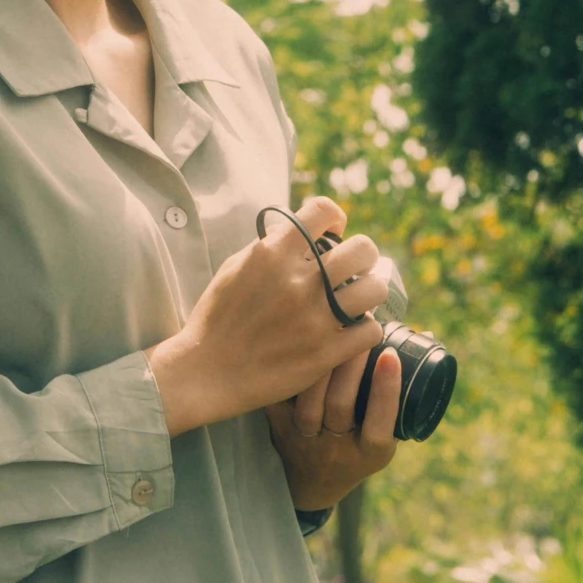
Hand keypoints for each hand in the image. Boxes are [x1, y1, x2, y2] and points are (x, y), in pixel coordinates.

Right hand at [146, 197, 390, 434]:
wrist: (207, 371)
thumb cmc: (217, 317)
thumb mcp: (235, 267)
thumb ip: (270, 246)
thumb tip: (301, 231)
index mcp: (273, 253)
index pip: (324, 211)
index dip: (335, 218)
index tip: (333, 233)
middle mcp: (298, 281)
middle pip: (362, 249)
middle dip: (363, 255)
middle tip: (353, 269)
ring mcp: (314, 318)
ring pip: (375, 288)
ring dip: (369, 290)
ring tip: (358, 299)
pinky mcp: (324, 353)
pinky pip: (371, 330)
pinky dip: (365, 328)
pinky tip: (351, 330)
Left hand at [265, 339, 402, 511]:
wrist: (314, 481)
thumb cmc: (358, 447)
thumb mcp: (384, 433)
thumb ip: (403, 395)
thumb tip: (426, 335)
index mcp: (371, 453)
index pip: (381, 424)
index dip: (386, 391)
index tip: (390, 354)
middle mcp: (338, 451)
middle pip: (341, 405)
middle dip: (351, 364)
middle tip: (358, 327)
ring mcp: (307, 441)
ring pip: (311, 401)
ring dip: (321, 364)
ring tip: (330, 330)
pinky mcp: (281, 429)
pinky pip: (283, 399)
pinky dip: (289, 373)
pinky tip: (296, 345)